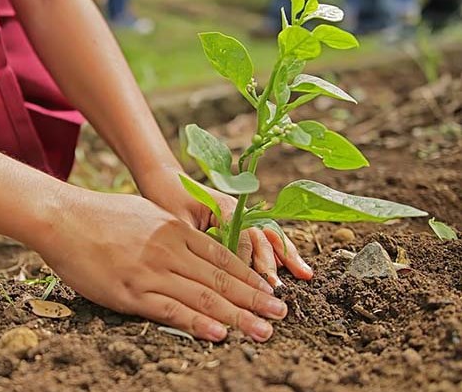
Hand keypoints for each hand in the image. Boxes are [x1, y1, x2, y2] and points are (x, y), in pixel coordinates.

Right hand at [34, 190, 288, 341]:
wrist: (62, 217)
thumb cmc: (100, 215)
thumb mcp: (145, 213)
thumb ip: (171, 230)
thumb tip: (191, 243)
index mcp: (174, 230)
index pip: (222, 257)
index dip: (250, 276)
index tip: (270, 291)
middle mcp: (169, 250)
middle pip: (221, 279)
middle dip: (255, 299)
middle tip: (281, 315)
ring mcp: (151, 272)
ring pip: (203, 297)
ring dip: (238, 316)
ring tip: (263, 330)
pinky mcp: (130, 292)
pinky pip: (170, 310)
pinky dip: (197, 323)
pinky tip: (219, 334)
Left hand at [135, 165, 313, 286]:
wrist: (165, 179)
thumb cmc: (167, 199)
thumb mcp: (177, 222)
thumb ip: (196, 242)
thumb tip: (208, 270)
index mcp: (224, 208)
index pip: (242, 239)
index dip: (247, 263)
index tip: (250, 286)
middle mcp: (239, 210)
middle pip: (260, 238)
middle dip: (270, 265)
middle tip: (277, 289)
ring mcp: (242, 215)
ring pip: (269, 237)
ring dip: (286, 256)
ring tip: (305, 275)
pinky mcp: (240, 222)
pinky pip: (263, 237)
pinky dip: (279, 252)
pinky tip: (296, 267)